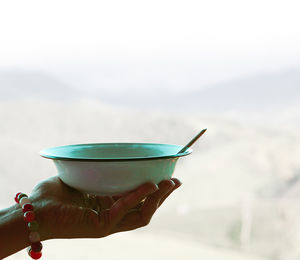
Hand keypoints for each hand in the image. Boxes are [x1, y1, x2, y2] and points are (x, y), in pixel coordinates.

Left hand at [29, 176, 181, 240]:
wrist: (32, 212)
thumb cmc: (54, 195)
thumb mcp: (83, 179)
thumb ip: (99, 171)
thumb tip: (109, 154)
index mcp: (109, 208)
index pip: (139, 202)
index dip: (155, 192)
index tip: (168, 177)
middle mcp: (112, 218)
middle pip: (146, 209)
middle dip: (163, 196)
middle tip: (176, 181)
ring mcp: (108, 224)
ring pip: (142, 213)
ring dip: (158, 198)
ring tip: (170, 183)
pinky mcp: (101, 226)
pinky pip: (125, 209)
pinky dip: (138, 196)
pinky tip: (150, 185)